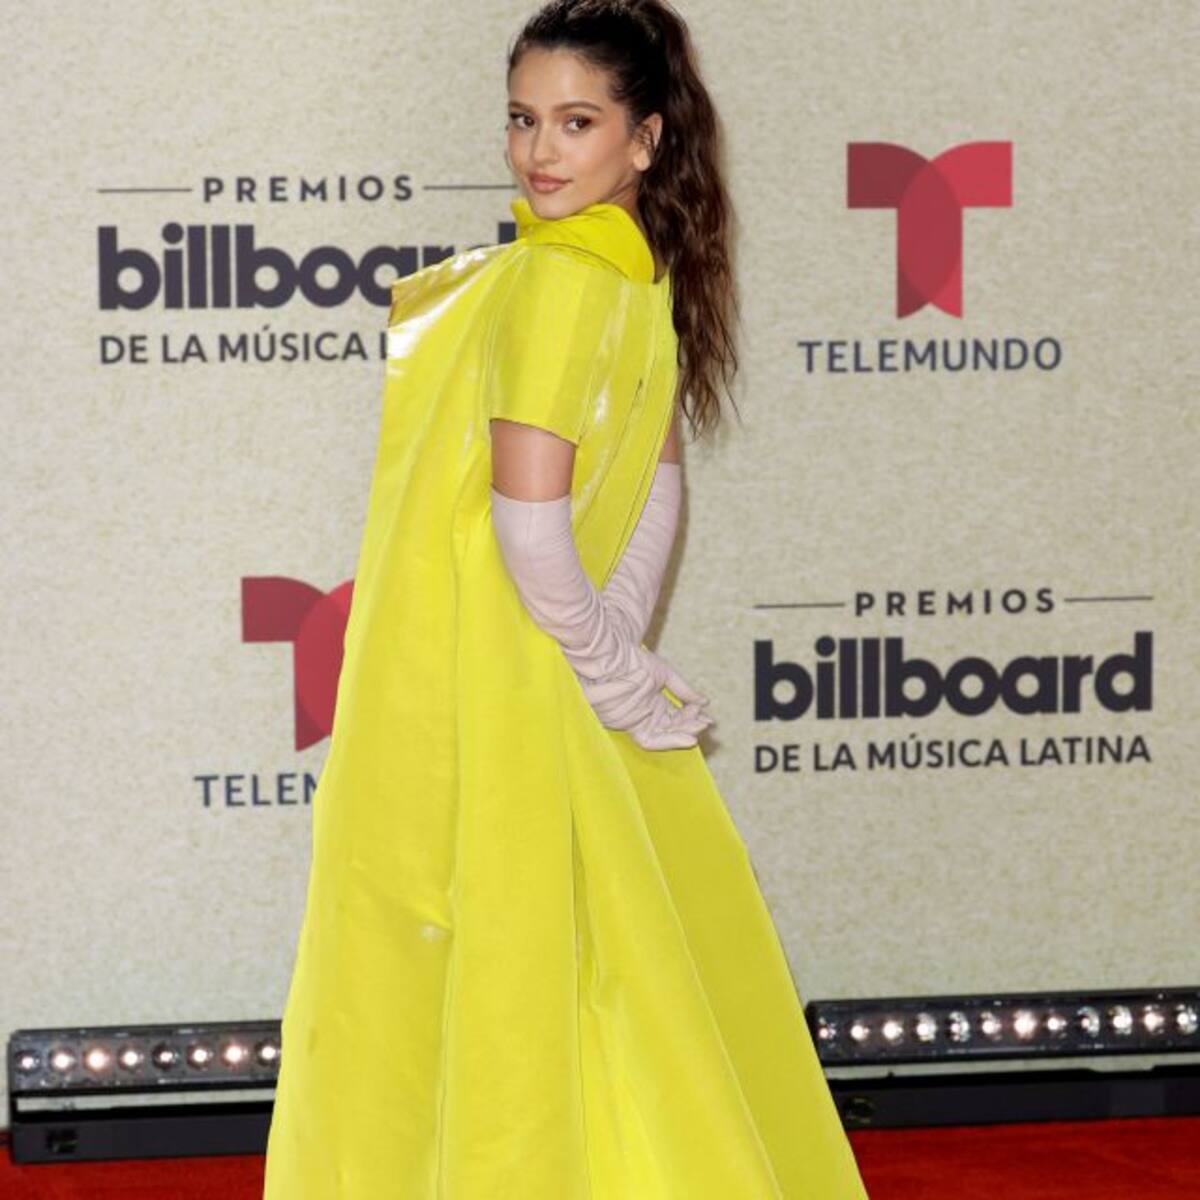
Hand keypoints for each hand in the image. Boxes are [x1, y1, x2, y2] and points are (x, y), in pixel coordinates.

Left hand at [576, 643, 713, 749]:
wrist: (611, 657)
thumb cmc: (635, 660)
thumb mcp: (665, 674)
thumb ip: (684, 690)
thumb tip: (705, 702)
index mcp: (655, 702)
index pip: (678, 717)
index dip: (693, 718)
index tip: (707, 717)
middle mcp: (648, 714)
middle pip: (673, 728)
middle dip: (690, 726)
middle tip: (704, 723)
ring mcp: (639, 721)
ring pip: (664, 735)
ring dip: (682, 735)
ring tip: (697, 731)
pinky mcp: (630, 726)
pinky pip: (650, 740)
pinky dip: (668, 741)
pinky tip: (687, 738)